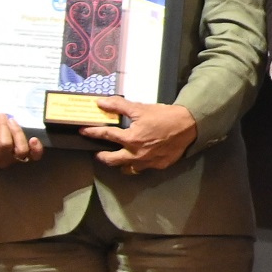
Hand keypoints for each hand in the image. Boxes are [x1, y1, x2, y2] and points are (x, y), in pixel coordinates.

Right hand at [0, 112, 43, 167]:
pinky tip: (34, 139)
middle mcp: (2, 161)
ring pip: (20, 149)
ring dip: (17, 132)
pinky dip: (36, 149)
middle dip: (3, 126)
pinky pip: (35, 157)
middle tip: (1, 116)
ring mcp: (16, 160)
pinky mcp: (28, 158)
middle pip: (5, 144)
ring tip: (12, 120)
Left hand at [82, 99, 198, 173]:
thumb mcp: (140, 108)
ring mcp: (146, 163)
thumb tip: (101, 103)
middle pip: (111, 160)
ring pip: (126, 169)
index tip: (83, 132)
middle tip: (98, 152)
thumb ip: (119, 106)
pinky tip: (139, 159)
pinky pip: (143, 168)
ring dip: (119, 164)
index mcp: (130, 139)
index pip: (106, 135)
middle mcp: (135, 154)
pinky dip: (138, 164)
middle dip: (102, 156)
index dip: (92, 132)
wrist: (188, 126)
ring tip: (118, 159)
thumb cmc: (164, 116)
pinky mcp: (158, 166)